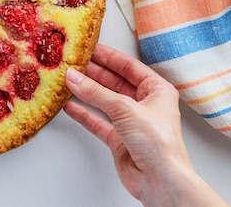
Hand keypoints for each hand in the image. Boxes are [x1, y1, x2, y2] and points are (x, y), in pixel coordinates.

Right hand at [64, 44, 227, 206]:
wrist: (160, 180)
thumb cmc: (159, 144)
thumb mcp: (125, 108)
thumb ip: (96, 92)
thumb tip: (75, 78)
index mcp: (157, 91)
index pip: (129, 67)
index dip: (109, 57)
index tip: (90, 49)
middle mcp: (145, 105)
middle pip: (115, 82)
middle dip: (94, 73)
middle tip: (75, 63)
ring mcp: (131, 122)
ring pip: (104, 101)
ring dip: (87, 92)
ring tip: (69, 80)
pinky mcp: (119, 139)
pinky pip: (97, 121)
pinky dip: (84, 113)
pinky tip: (71, 105)